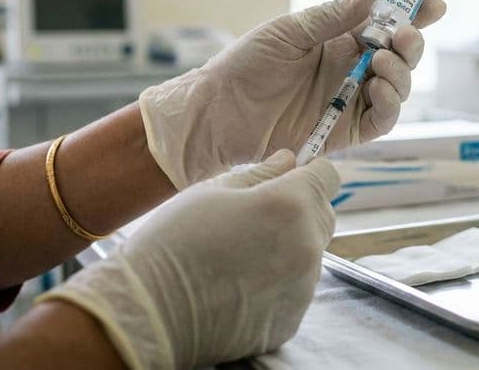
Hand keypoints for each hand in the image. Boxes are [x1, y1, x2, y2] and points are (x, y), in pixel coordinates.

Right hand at [39, 150, 338, 368]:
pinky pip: (296, 289)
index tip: (287, 180)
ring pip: (311, 254)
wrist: (151, 311)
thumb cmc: (174, 241)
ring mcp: (302, 287)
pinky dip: (278, 284)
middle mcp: (307, 246)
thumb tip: (290, 159)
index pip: (327, 176)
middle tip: (256, 219)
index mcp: (289, 205)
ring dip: (289, 248)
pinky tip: (240, 285)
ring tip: (241, 256)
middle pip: (324, 215)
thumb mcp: (212, 191)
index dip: (308, 173)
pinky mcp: (292, 319)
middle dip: (300, 210)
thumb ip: (261, 173)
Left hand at [140, 0, 445, 187]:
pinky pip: (382, 120)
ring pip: (398, 88)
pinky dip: (390, 105)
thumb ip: (334, 15)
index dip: (414, 14)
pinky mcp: (345, 132)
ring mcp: (349, 101)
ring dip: (402, 73)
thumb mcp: (290, 32)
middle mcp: (350, 70)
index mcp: (338, 40)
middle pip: (400, 57)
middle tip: (404, 35)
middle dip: (411, 44)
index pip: (385, 24)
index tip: (435, 4)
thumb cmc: (245, 66)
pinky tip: (378, 90)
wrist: (219, 111)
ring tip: (383, 63)